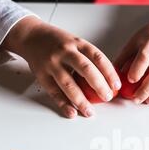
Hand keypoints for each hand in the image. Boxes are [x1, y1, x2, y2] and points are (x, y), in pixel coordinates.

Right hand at [2, 16, 121, 117]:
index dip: (109, 72)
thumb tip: (108, 80)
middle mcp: (65, 52)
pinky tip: (72, 112)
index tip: (116, 85)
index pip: (98, 57)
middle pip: (85, 69)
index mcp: (77, 43)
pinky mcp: (42, 76)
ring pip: (69, 84)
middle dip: (99, 85)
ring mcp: (52, 64)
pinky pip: (54, 92)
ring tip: (90, 112)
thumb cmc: (58, 43)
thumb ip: (89, 58)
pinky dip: (64, 104)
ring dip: (81, 100)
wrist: (31, 37)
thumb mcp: (76, 43)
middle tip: (107, 97)